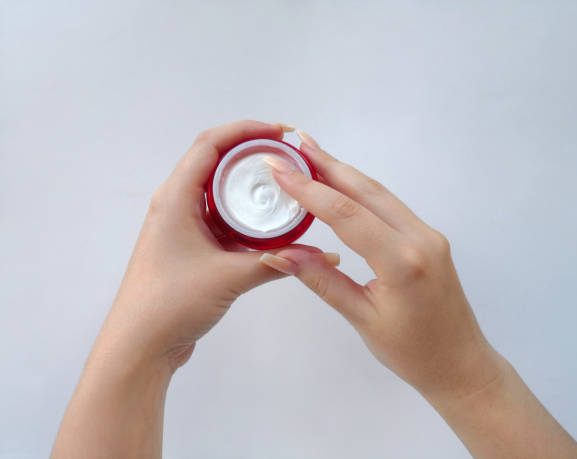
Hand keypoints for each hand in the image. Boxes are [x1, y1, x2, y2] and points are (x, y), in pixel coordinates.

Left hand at [106, 120, 336, 370]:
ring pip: (218, 191)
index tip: (281, 133)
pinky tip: (269, 223)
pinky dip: (244, 214)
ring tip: (283, 184)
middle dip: (252, 154)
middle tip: (289, 158)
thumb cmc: (173, 302)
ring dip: (247, 185)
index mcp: (176, 197)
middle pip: (215, 162)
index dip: (246, 130)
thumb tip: (322, 256)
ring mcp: (182, 225)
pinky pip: (220, 217)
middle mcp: (176, 204)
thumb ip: (276, 263)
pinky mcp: (190, 246)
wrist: (140, 344)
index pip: (210, 144)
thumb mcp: (229, 277)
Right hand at [260, 130, 576, 458]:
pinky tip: (342, 185)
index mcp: (402, 261)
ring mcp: (428, 234)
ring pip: (380, 194)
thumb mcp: (362, 318)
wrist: (461, 364)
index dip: (308, 189)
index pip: (346, 213)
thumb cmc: (412, 353)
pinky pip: (390, 206)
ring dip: (345, 173)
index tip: (278, 168)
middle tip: (295, 143)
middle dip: (328, 164)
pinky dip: (361, 191)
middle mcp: (420, 237)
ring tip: (313, 154)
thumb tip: (279, 252)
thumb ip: (322, 280)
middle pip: (366, 191)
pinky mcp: (429, 238)